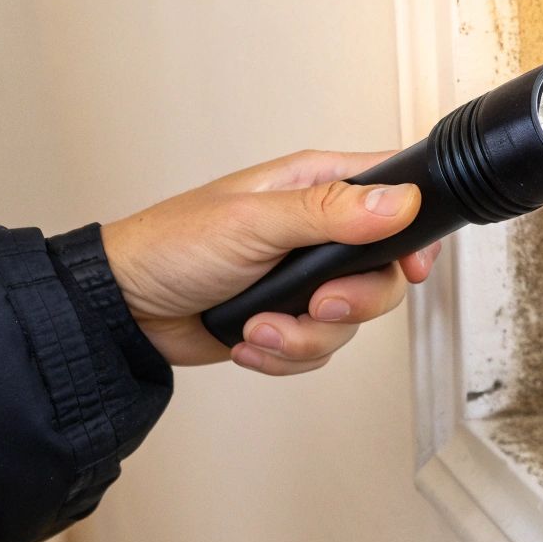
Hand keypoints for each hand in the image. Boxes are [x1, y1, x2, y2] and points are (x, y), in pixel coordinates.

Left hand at [100, 149, 440, 370]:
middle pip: (384, 274)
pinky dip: (285, 355)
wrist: (127, 308)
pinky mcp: (288, 319)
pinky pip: (319, 348)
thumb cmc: (172, 245)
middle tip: (317, 304)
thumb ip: (330, 212)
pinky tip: (250, 340)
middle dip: (353, 303)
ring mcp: (305, 279)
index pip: (395, 193)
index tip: (411, 265)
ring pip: (351, 321)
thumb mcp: (255, 222)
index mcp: (315, 187)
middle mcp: (318, 232)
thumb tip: (399, 202)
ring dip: (304, 336)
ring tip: (260, 327)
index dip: (414, 229)